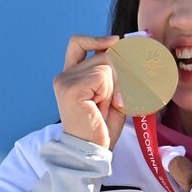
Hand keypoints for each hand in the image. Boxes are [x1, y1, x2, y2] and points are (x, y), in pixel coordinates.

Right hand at [53, 34, 126, 149]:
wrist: (91, 152)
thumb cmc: (102, 128)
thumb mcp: (112, 96)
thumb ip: (115, 75)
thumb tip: (127, 50)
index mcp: (70, 77)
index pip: (78, 44)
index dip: (96, 39)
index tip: (116, 41)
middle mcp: (64, 76)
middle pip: (103, 55)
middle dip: (121, 74)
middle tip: (121, 99)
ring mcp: (66, 81)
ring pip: (107, 65)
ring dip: (117, 87)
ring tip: (108, 107)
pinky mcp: (72, 88)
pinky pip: (103, 76)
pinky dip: (112, 91)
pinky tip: (105, 107)